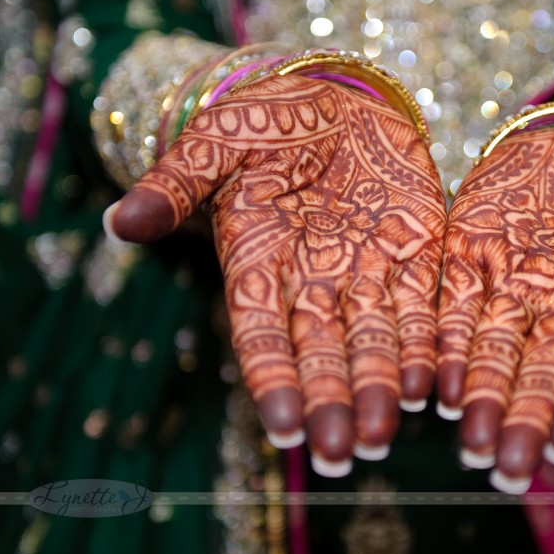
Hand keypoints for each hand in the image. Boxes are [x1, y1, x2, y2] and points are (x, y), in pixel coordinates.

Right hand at [106, 74, 445, 474]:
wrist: (340, 97)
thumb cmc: (268, 120)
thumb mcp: (218, 142)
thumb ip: (177, 182)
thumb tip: (118, 222)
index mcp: (257, 263)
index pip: (261, 332)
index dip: (273, 378)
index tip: (284, 427)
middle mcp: (311, 282)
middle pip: (321, 353)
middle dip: (330, 403)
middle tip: (339, 456)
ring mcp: (365, 273)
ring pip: (373, 342)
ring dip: (379, 388)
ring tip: (383, 435)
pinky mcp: (414, 256)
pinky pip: (421, 308)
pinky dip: (428, 345)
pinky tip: (436, 383)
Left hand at [436, 125, 553, 491]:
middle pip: (539, 376)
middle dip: (521, 420)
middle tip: (502, 467)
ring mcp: (510, 288)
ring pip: (490, 353)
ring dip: (475, 395)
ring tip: (462, 436)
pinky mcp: (467, 260)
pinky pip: (450, 307)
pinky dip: (440, 343)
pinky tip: (427, 377)